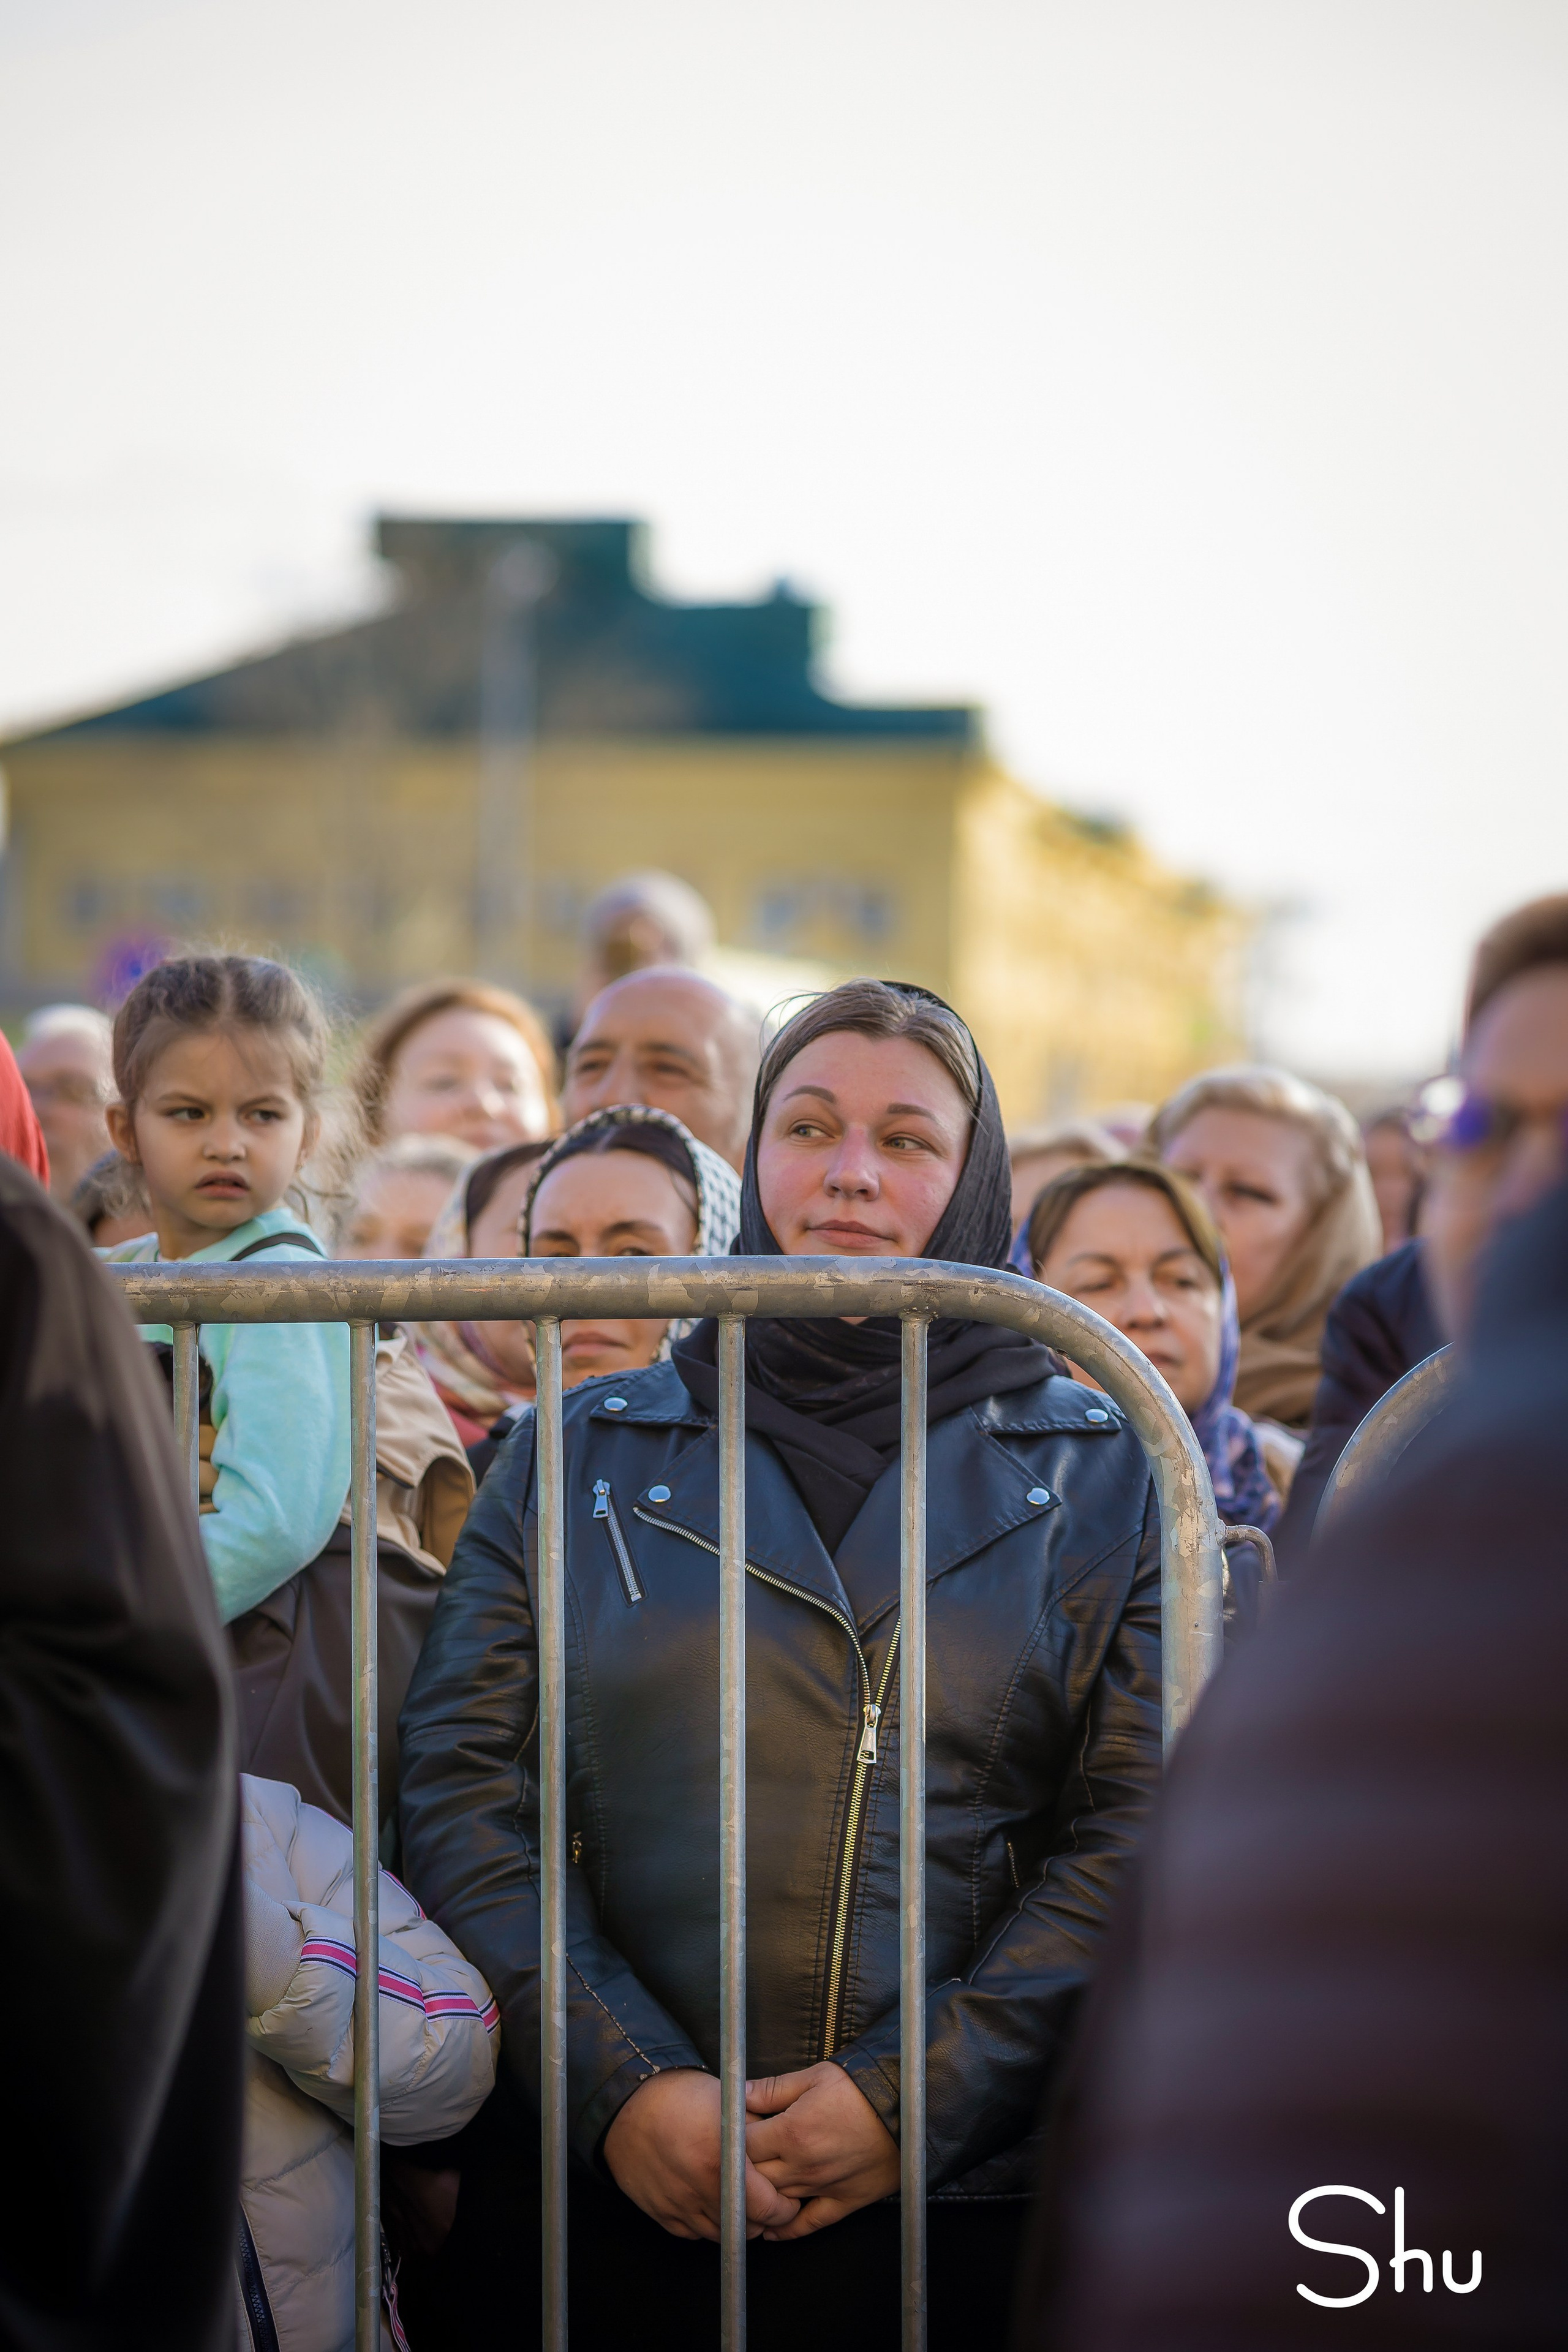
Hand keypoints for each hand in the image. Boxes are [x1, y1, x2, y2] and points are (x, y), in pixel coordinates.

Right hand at [602, 2068, 801, 2242]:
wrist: (629, 2103)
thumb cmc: (681, 2096)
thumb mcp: (729, 2102)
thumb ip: (760, 2131)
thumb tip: (785, 2151)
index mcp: (721, 2159)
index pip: (767, 2207)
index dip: (785, 2208)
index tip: (789, 2199)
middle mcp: (700, 2188)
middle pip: (746, 2228)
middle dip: (763, 2219)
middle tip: (768, 2202)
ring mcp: (679, 2205)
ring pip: (721, 2234)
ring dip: (735, 2223)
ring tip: (741, 2202)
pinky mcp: (662, 2213)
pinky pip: (694, 2233)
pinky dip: (707, 2223)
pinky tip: (711, 2202)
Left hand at [743, 2061, 899, 2238]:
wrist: (907, 2108)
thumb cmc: (861, 2087)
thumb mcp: (814, 2077)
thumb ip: (773, 2088)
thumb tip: (739, 2093)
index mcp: (791, 2132)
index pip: (743, 2146)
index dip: (732, 2139)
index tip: (731, 2133)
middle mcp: (803, 2165)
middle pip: (755, 2178)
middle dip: (742, 2169)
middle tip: (737, 2161)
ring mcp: (823, 2187)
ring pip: (776, 2201)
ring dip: (759, 2197)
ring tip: (746, 2191)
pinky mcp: (844, 2201)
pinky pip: (809, 2224)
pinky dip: (787, 2230)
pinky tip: (771, 2229)